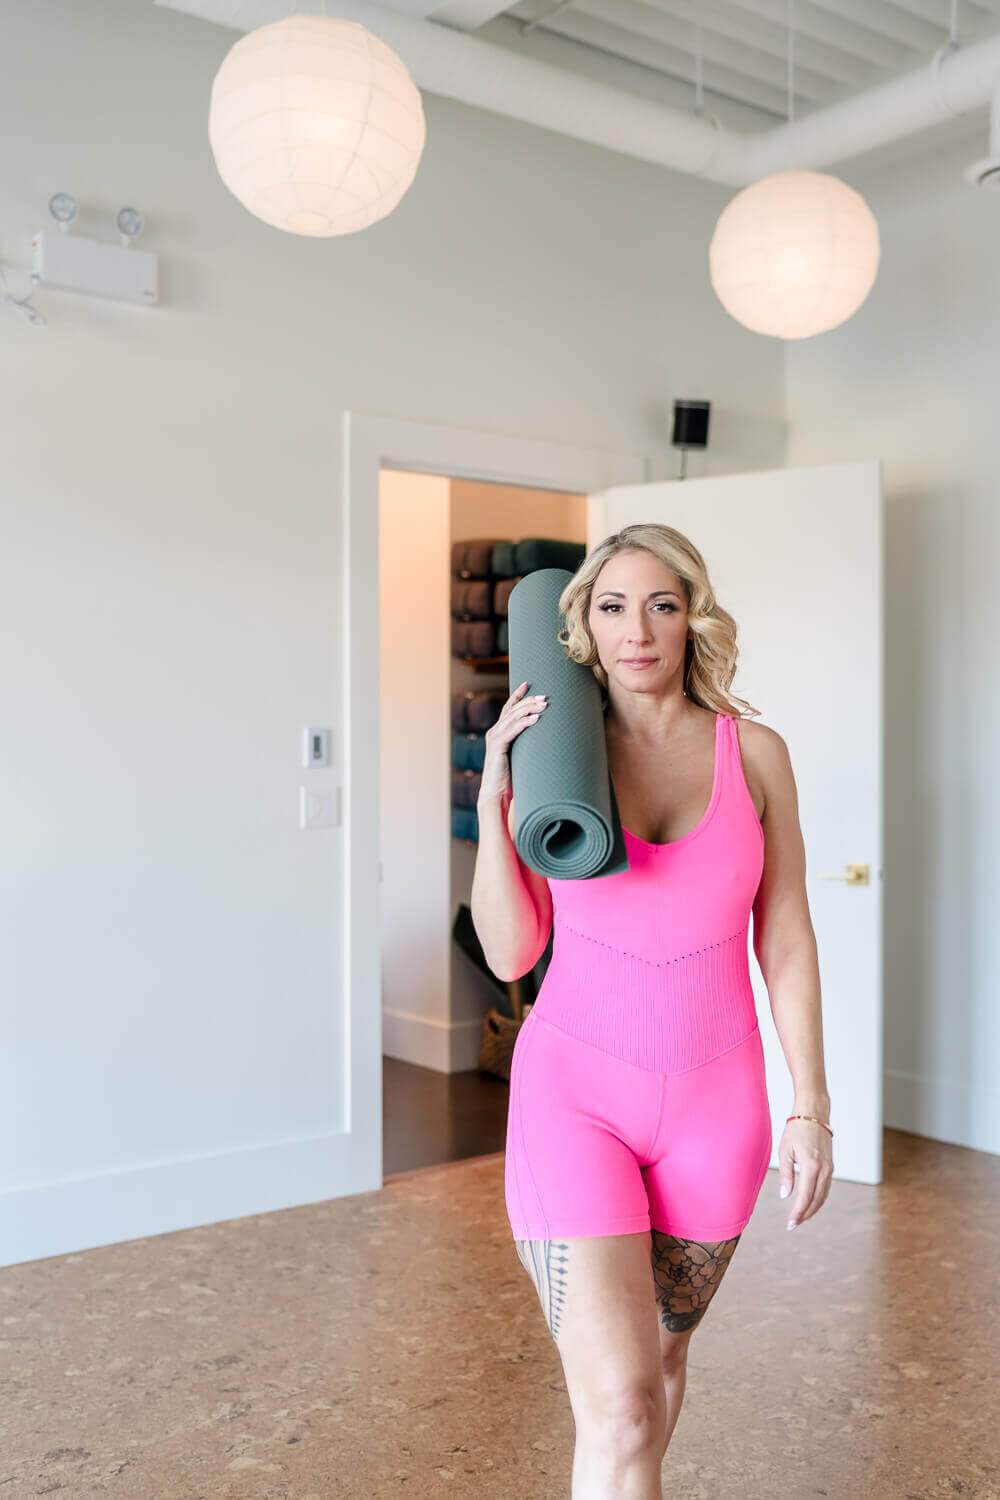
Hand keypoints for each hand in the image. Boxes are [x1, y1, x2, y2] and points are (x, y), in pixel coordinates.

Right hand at [478, 681, 548, 804]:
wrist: (496, 795)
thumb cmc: (510, 779)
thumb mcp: (520, 758)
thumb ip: (527, 747)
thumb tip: (548, 740)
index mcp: (499, 733)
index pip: (508, 709)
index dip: (517, 695)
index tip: (527, 683)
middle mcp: (494, 732)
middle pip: (512, 709)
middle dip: (528, 700)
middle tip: (545, 696)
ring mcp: (494, 738)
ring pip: (513, 717)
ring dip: (529, 708)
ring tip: (544, 704)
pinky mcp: (497, 746)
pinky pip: (512, 730)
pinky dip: (524, 723)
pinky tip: (536, 719)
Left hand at [778, 1116, 832, 1230]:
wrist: (813, 1114)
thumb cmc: (796, 1129)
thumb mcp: (785, 1150)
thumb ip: (786, 1174)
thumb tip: (785, 1195)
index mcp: (811, 1165)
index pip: (805, 1196)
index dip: (798, 1212)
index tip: (790, 1224)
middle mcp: (823, 1169)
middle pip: (816, 1200)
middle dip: (805, 1214)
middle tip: (793, 1224)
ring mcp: (829, 1168)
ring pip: (823, 1195)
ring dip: (813, 1208)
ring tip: (801, 1217)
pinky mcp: (831, 1165)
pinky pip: (826, 1187)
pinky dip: (818, 1199)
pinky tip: (810, 1203)